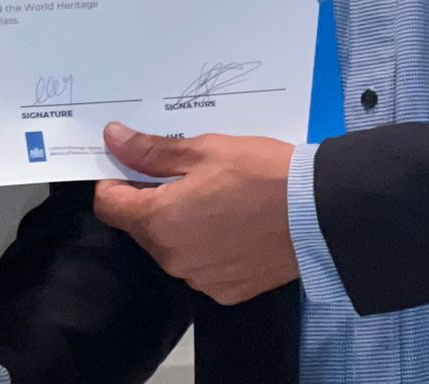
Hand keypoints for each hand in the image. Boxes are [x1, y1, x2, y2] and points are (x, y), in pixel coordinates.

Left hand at [92, 122, 298, 304]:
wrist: (319, 214)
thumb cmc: (260, 174)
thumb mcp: (203, 151)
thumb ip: (152, 151)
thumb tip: (112, 138)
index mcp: (159, 221)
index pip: (110, 205)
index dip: (115, 181)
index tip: (133, 166)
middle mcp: (172, 258)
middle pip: (140, 227)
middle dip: (152, 201)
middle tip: (185, 176)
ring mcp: (199, 278)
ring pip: (170, 247)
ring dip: (179, 225)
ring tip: (214, 199)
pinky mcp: (225, 291)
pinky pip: (200, 266)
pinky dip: (206, 247)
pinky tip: (232, 225)